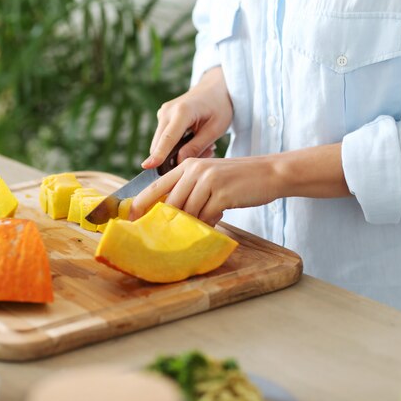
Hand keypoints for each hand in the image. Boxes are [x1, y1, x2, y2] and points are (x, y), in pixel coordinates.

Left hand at [130, 156, 281, 225]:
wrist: (270, 173)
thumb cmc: (239, 179)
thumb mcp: (210, 177)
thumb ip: (190, 190)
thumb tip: (170, 214)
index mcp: (188, 165)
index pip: (156, 185)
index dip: (140, 203)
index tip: (130, 219)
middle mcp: (195, 169)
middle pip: (170, 203)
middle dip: (168, 221)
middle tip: (165, 236)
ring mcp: (208, 180)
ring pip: (188, 212)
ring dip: (193, 224)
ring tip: (200, 227)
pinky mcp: (221, 193)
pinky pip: (206, 216)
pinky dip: (209, 224)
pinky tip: (215, 223)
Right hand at [142, 67, 232, 168]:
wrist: (215, 88)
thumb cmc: (220, 107)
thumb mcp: (216, 128)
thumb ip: (197, 146)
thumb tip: (178, 161)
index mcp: (182, 111)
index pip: (168, 138)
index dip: (158, 154)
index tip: (147, 166)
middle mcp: (167, 111)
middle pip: (160, 144)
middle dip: (175, 158)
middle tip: (207, 153)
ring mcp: (163, 114)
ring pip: (161, 143)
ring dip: (177, 152)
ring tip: (206, 146)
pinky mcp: (163, 118)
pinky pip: (164, 139)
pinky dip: (177, 146)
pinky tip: (197, 141)